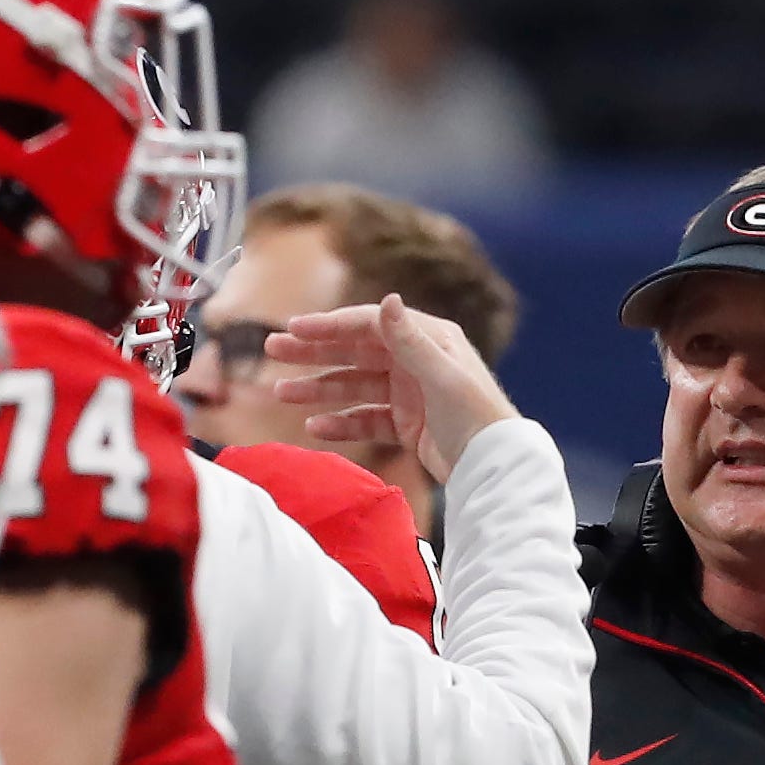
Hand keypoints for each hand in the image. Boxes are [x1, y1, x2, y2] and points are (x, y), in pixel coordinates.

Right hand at [265, 294, 517, 483]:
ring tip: (282, 394)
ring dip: (319, 389)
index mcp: (427, 338)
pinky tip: (315, 426)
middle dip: (313, 352)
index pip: (368, 324)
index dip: (329, 325)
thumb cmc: (476, 416)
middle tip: (272, 351)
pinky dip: (341, 423)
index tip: (293, 327)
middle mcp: (415, 360)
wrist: (493, 465)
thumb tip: (387, 299)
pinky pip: (365, 419)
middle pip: (354, 351)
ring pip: (354, 386)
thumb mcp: (441, 376)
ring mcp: (409, 393)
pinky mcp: (406, 424)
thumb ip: (409, 340)